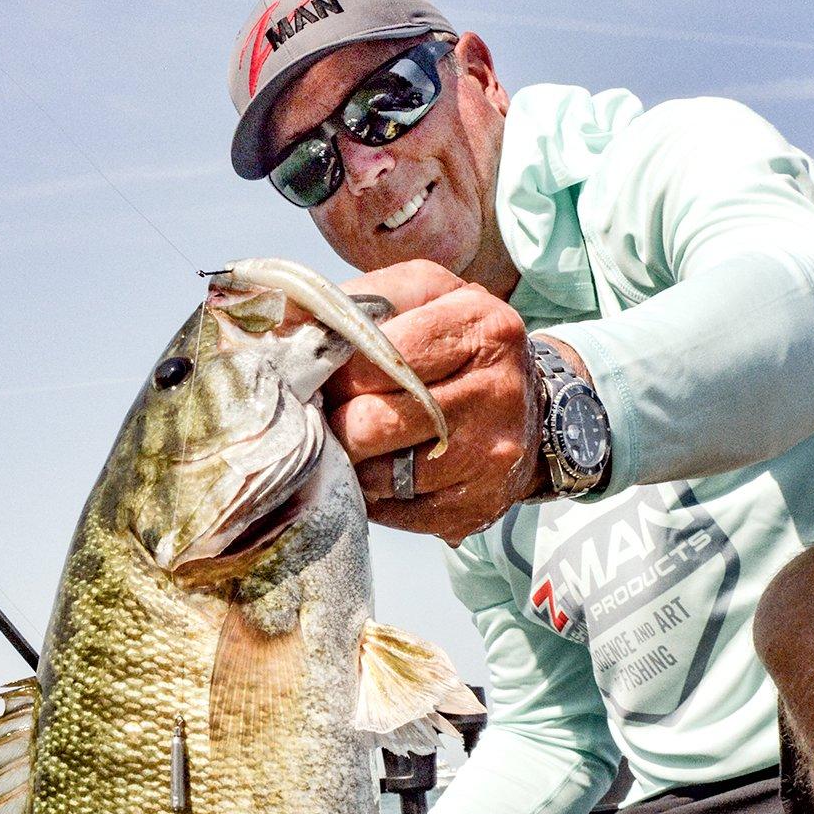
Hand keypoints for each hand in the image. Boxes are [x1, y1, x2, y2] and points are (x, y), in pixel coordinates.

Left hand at [326, 261, 546, 545]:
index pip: (377, 354)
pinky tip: (377, 474)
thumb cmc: (458, 348)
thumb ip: (359, 301)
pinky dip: (372, 496)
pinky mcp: (476, 508)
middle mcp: (495, 390)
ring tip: (350, 443)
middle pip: (372, 421)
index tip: (320, 374)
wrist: (531, 412)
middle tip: (326, 414)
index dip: (334, 370)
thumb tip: (283, 322)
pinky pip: (395, 512)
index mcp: (480, 324)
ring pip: (377, 474)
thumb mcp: (423, 300)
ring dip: (349, 462)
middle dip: (334, 420)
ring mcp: (489, 456)